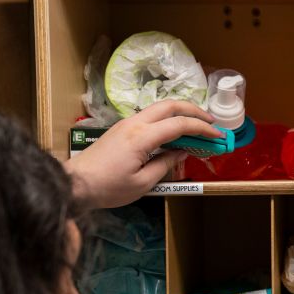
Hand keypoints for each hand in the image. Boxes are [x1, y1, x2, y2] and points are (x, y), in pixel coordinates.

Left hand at [65, 100, 219, 207]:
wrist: (75, 184)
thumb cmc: (109, 188)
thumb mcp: (143, 183)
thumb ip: (166, 164)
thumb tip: (182, 151)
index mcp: (142, 137)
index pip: (179, 124)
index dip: (202, 129)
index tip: (217, 136)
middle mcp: (135, 123)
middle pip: (170, 105)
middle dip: (194, 111)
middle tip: (211, 122)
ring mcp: (127, 123)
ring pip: (160, 107)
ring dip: (181, 112)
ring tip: (197, 124)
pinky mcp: (122, 128)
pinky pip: (150, 116)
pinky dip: (168, 118)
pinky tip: (175, 131)